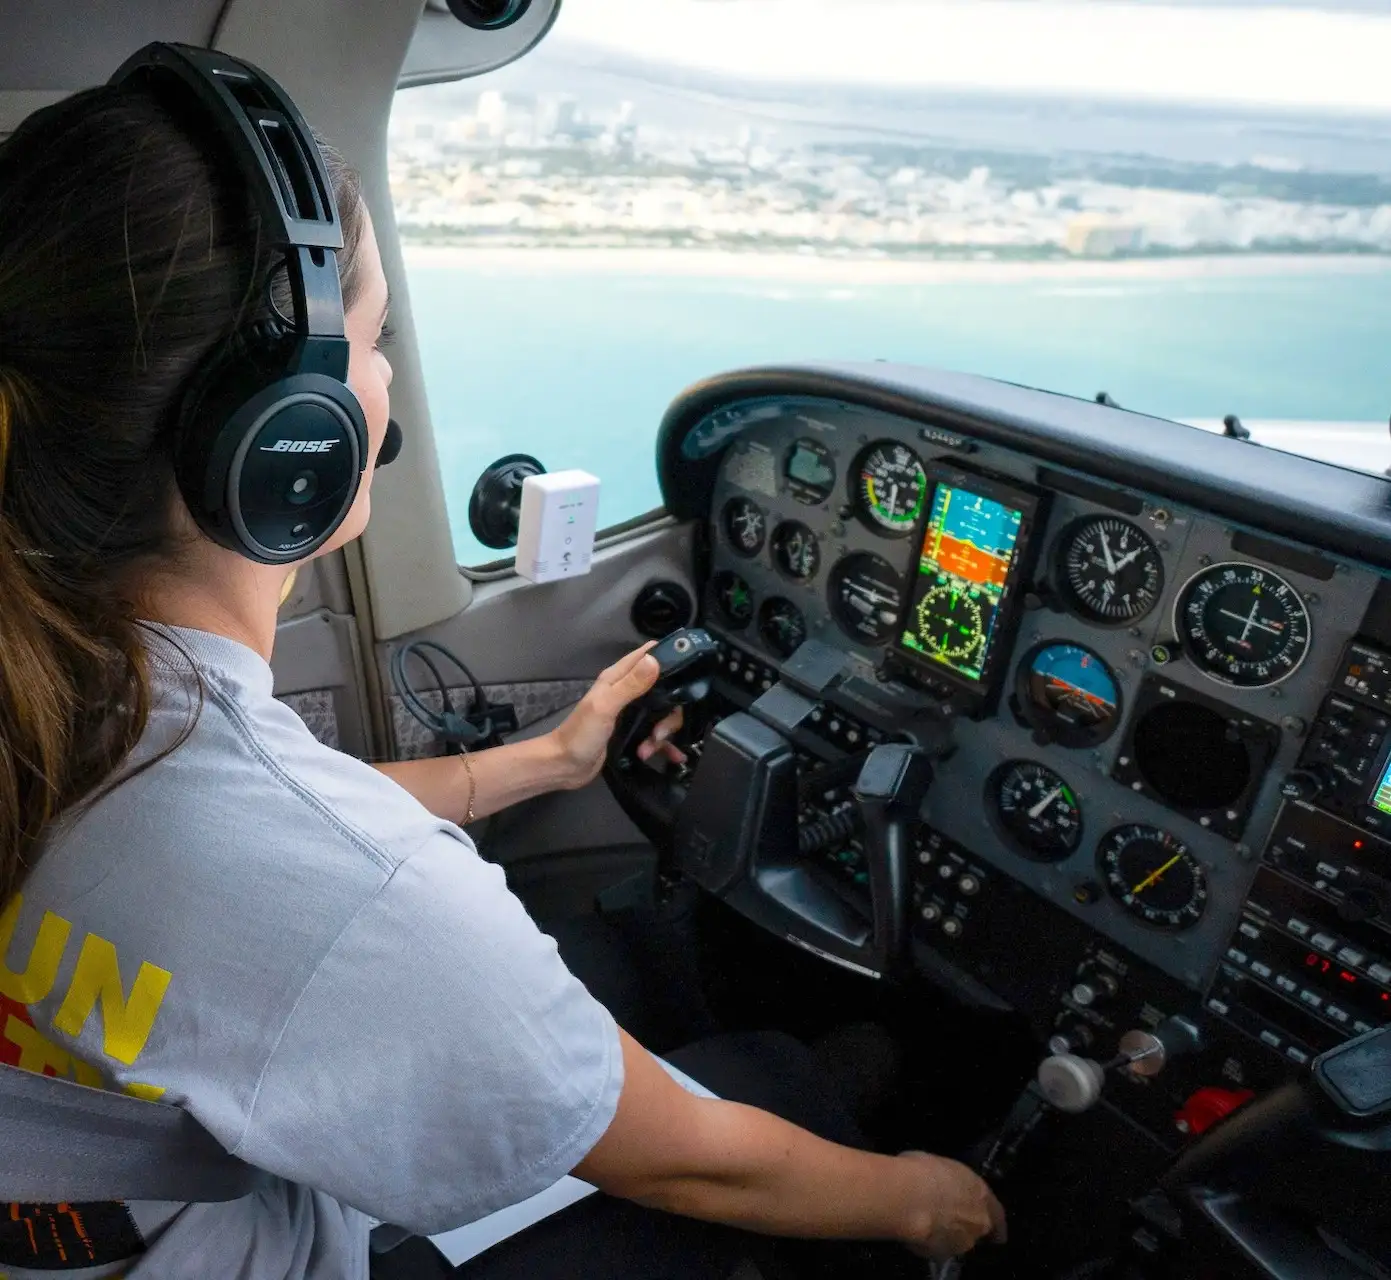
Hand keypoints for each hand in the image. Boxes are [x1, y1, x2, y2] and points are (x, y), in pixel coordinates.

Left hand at [550, 642, 686, 789]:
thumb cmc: (580, 735)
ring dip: (663, 733)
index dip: (668, 655)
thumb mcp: (605, 707)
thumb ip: (630, 685)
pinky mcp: (634, 733)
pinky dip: (664, 745)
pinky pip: (657, 735)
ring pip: (662, 715)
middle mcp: (627, 692)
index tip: (691, 666)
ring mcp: (631, 714)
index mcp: (617, 678)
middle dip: (669, 710)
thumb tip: (655, 659)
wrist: (565, 767)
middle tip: (660, 731)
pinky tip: (673, 757)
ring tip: (650, 747)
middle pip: (663, 690)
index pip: (647, 655)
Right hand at [895, 1151, 1005, 1261]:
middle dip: (966, 1225)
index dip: (995, 1222)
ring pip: (958, 1241)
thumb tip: (943, 1182)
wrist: (908, 1198)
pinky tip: (917, 1229)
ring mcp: (961, 1242)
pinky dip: (930, 1242)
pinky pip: (937, 1248)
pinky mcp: (941, 1255)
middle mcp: (978, 1223)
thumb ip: (950, 1181)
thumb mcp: (942, 1165)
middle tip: (946, 1215)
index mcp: (982, 1196)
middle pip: (978, 1230)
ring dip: (948, 1234)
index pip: (998, 1216)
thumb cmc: (925, 1171)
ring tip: (927, 1222)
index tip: (994, 1229)